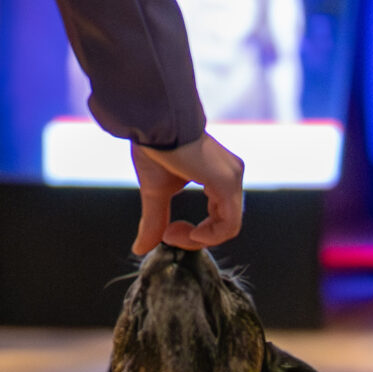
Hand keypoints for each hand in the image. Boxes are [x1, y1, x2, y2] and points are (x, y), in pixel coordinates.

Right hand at [131, 133, 244, 254]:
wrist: (154, 123)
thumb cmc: (155, 148)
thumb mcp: (156, 192)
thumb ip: (155, 220)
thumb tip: (139, 248)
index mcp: (220, 176)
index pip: (219, 217)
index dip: (195, 234)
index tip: (167, 233)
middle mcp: (232, 175)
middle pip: (225, 224)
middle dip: (196, 238)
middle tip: (168, 235)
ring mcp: (233, 177)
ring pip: (229, 227)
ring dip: (198, 239)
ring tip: (171, 233)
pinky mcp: (227, 181)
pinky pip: (229, 223)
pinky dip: (209, 236)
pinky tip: (187, 233)